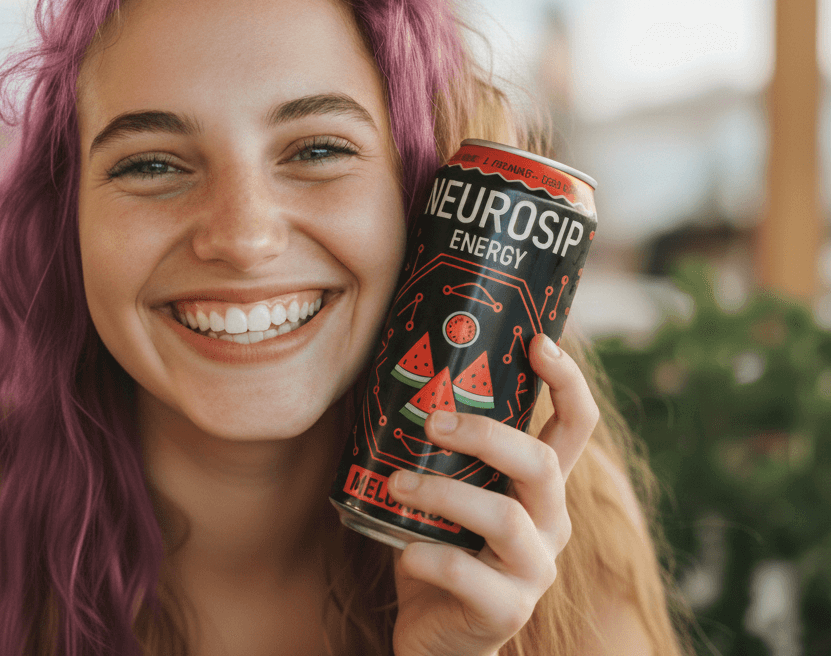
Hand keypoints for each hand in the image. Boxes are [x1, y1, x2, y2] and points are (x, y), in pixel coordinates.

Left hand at [386, 334, 599, 655]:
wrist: (434, 636)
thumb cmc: (437, 548)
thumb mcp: (443, 492)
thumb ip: (438, 450)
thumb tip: (393, 374)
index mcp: (539, 488)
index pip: (575, 427)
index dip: (567, 382)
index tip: (539, 341)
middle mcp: (549, 524)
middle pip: (543, 465)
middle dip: (486, 435)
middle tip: (431, 420)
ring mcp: (533, 570)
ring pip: (505, 519)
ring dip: (442, 494)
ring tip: (396, 484)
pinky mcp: (505, 611)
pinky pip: (468, 575)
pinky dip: (427, 557)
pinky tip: (402, 551)